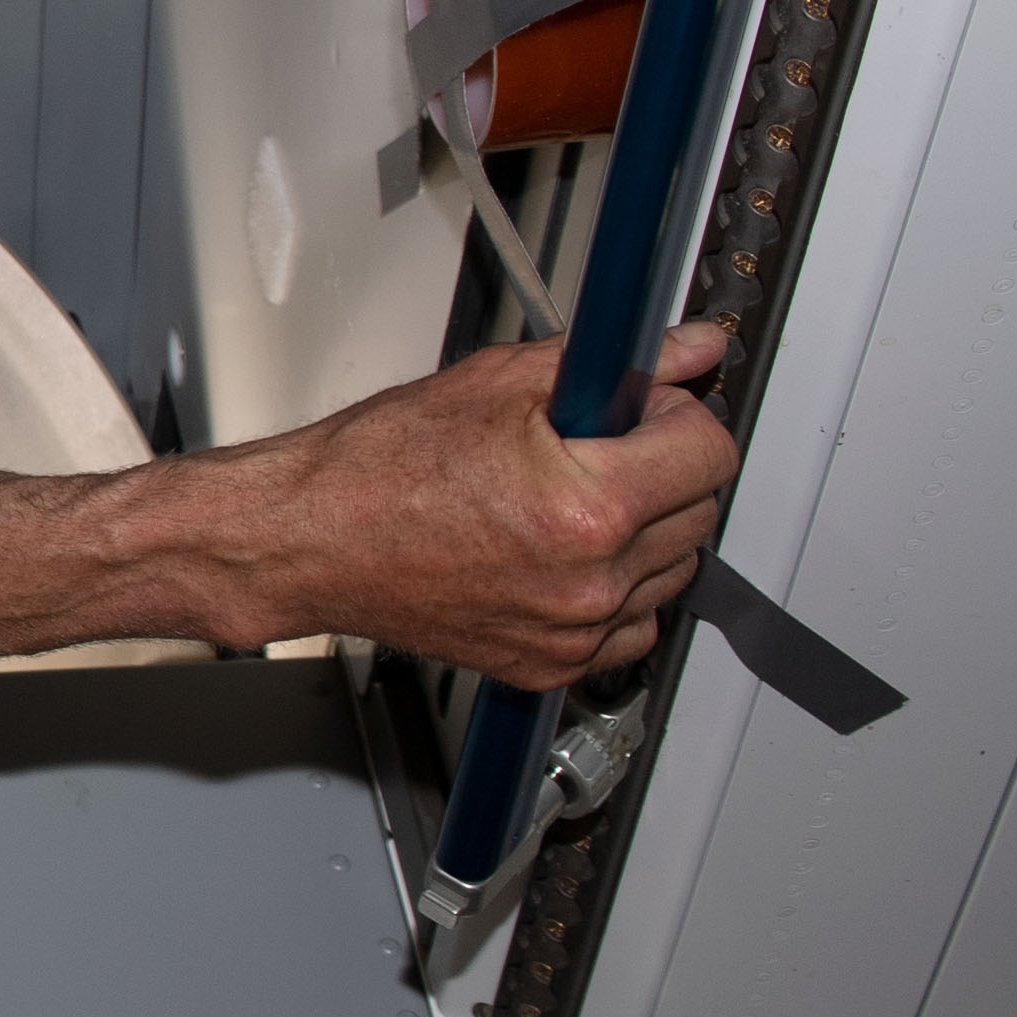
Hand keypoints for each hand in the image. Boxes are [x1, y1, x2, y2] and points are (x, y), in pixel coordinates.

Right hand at [0, 325, 737, 686]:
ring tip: (570, 498)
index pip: (711, 450)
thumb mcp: (497, 385)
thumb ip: (609, 368)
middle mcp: (589, 580)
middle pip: (700, 512)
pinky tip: (557, 552)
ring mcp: (573, 631)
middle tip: (597, 443)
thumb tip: (687, 351)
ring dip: (645, 530)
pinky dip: (614, 590)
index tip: (646, 406)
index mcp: (586, 505)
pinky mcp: (553, 664)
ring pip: (672, 571)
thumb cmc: (373, 467)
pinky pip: (631, 625)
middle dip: (661, 467)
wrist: (305, 542)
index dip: (679, 414)